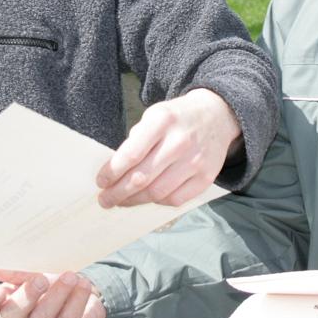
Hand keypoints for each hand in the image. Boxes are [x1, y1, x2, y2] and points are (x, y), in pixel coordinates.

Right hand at [0, 270, 105, 317]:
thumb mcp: (33, 274)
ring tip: (70, 276)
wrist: (79, 298)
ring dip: (58, 295)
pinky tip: (82, 286)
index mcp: (3, 304)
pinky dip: (76, 302)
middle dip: (27, 297)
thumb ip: (17, 271)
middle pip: (13, 316)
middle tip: (42, 279)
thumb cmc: (49, 285)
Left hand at [96, 87, 240, 207]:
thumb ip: (135, 140)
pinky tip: (148, 197)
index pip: (131, 154)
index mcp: (162, 121)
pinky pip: (174, 199)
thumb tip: (115, 172)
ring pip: (156, 193)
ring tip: (121, 201)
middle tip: (104, 200)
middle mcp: (180, 142)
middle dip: (117, 193)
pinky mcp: (206, 178)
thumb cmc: (177, 118)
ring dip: (133, 201)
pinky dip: (157, 201)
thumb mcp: (154, 115)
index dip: (112, 172)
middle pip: (142, 178)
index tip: (100, 182)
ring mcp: (195, 162)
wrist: (217, 116)